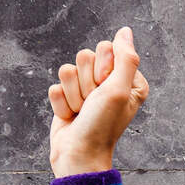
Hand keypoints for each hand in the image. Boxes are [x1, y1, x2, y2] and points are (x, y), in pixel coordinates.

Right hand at [47, 25, 149, 176]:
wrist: (80, 153)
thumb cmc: (102, 125)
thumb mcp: (119, 89)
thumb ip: (125, 58)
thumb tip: (125, 31)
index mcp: (128, 79)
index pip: (107, 48)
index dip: (103, 68)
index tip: (106, 89)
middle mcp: (108, 83)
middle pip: (85, 55)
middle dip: (86, 81)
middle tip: (93, 102)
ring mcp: (87, 90)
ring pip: (67, 69)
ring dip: (74, 94)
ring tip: (82, 111)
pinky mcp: (68, 97)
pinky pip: (55, 86)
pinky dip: (61, 103)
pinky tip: (71, 117)